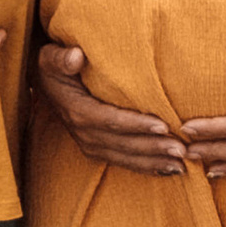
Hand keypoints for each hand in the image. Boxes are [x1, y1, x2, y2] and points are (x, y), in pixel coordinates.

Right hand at [34, 41, 185, 175]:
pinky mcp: (95, 149)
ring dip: (153, 162)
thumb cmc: (54, 65)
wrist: (43, 82)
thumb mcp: (51, 57)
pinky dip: (145, 167)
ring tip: (181, 164)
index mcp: (76, 111)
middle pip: (123, 144)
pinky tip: (167, 170)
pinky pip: (122, 161)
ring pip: (125, 157)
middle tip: (182, 150)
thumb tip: (75, 56)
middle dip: (153, 149)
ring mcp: (88, 144)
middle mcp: (83, 133)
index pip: (111, 120)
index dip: (137, 124)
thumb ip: (62, 58)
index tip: (164, 126)